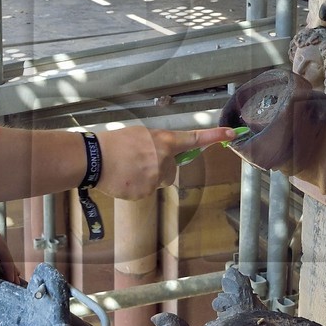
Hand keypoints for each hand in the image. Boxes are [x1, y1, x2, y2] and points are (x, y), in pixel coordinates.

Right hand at [95, 126, 241, 198]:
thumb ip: (158, 144)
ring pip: (158, 181)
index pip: (194, 139)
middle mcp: (164, 160)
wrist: (94, 159)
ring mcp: (155, 178)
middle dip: (159, 168)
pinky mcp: (145, 192)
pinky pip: (146, 191)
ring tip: (127, 169)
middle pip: (171, 170)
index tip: (231, 134)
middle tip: (138, 161)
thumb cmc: (114, 143)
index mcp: (164, 142)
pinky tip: (123, 178)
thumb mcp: (140, 135)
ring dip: (148, 177)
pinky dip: (136, 187)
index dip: (214, 136)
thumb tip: (164, 153)